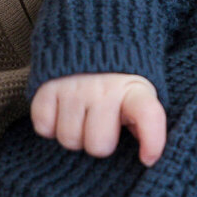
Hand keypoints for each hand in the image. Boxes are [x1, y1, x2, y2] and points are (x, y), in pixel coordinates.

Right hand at [31, 73, 166, 165]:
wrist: (88, 37)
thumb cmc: (117, 81)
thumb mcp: (140, 94)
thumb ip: (144, 121)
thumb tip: (147, 156)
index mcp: (133, 90)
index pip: (148, 115)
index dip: (152, 141)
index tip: (148, 159)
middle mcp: (104, 88)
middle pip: (98, 145)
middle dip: (98, 143)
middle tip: (100, 127)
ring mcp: (74, 87)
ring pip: (69, 140)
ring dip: (73, 135)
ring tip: (81, 118)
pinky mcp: (47, 86)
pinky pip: (43, 126)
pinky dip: (49, 125)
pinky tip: (61, 113)